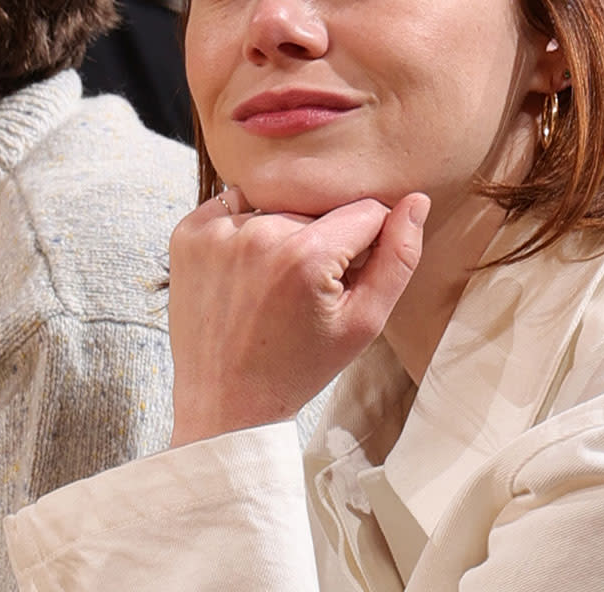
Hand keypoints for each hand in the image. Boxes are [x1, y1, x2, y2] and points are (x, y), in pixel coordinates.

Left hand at [167, 188, 427, 446]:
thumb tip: (416, 201)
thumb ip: (399, 258)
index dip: (366, 245)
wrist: (225, 403)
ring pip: (278, 207)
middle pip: (319, 209)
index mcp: (307, 255)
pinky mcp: (187, 233)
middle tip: (304, 293)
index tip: (345, 282)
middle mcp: (259, 234)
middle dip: (323, 240)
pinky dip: (244, 231)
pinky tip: (245, 274)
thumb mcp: (365, 323)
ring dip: (285, 234)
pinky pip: (234, 208)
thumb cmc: (299, 367)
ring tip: (273, 287)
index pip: (365, 212)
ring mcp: (215, 231)